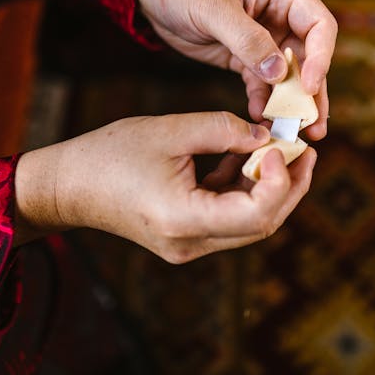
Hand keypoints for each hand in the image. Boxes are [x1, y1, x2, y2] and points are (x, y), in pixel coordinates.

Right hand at [14, 112, 316, 262]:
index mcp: (184, 219)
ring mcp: (188, 246)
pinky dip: (243, 191)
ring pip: (248, 224)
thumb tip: (265, 135)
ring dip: (269, 189)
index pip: (256, 215)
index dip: (279, 181)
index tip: (280, 146)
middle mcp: (190, 244)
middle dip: (288, 188)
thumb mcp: (170, 130)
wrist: (69, 187)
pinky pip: (227, 218)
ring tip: (284, 152)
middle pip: (261, 225)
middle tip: (305, 152)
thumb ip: (224, 129)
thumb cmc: (110, 154)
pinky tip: (248, 161)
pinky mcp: (184, 237)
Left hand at [138, 0, 336, 139]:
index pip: (319, 25)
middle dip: (313, 92)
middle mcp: (280, 17)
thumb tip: (279, 73)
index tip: (308, 86)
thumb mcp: (214, 9)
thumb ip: (248, 40)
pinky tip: (259, 119)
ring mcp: (265, 40)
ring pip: (289, 76)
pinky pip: (262, 84)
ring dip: (292, 104)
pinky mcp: (246, 59)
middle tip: (315, 126)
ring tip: (295, 133)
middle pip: (311, 56)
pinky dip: (263, 102)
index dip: (321, 56)